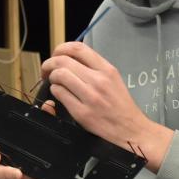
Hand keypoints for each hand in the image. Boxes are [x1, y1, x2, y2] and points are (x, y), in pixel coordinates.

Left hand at [41, 42, 173, 169]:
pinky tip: (59, 95)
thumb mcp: (113, 80)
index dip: (60, 49)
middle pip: (63, 60)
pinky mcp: (82, 113)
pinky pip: (59, 94)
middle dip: (49, 64)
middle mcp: (99, 80)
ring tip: (53, 83)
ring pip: (59, 75)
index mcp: (107, 70)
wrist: (131, 130)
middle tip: (47, 71)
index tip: (56, 56)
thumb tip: (70, 61)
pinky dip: (54, 92)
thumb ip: (94, 68)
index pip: (78, 48)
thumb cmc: (121, 106)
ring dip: (50, 78)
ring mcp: (90, 96)